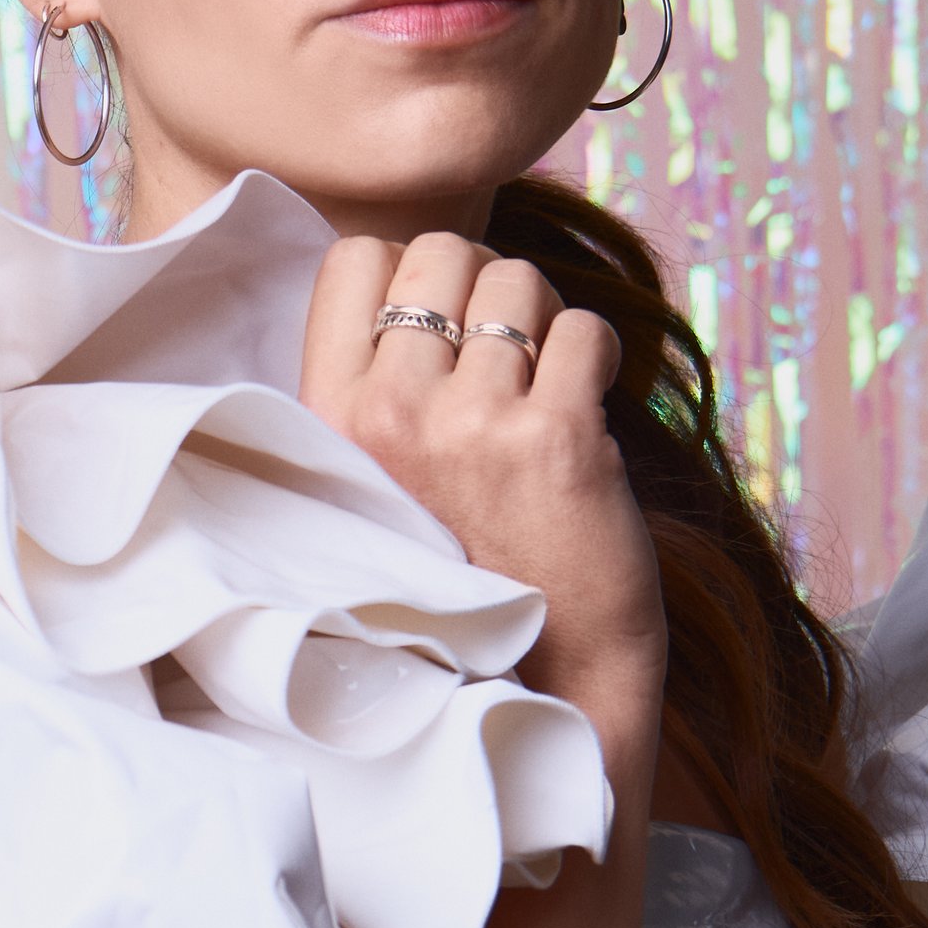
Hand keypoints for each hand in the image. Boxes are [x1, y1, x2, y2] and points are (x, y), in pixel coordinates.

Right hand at [300, 228, 664, 732]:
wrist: (540, 676)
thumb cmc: (461, 570)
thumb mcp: (371, 480)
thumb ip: (373, 387)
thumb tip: (410, 273)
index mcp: (329, 418)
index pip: (355, 257)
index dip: (411, 270)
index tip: (441, 324)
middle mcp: (390, 413)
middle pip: (443, 251)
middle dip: (485, 282)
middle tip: (506, 352)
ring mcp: (473, 424)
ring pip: (518, 281)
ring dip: (545, 319)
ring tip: (544, 387)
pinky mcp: (556, 438)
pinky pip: (585, 329)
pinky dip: (599, 359)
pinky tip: (587, 411)